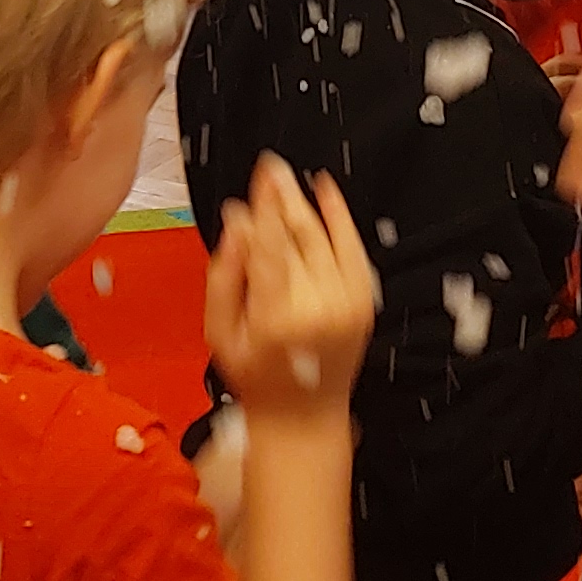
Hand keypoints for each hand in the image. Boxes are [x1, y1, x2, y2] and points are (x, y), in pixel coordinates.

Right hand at [208, 158, 378, 421]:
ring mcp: (346, 304)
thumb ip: (224, 276)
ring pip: (322, 239)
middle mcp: (317, 307)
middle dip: (281, 198)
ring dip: (304, 204)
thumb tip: (236, 223)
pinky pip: (353, 249)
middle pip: (297, 237)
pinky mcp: (362, 302)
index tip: (256, 179)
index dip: (263, 209)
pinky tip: (327, 191)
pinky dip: (341, 218)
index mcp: (276, 317)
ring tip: (286, 178)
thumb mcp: (219, 332)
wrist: (303, 415)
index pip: (270, 247)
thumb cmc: (255, 375)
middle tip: (270, 166)